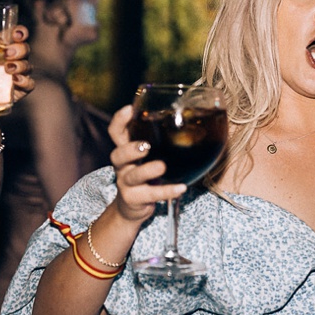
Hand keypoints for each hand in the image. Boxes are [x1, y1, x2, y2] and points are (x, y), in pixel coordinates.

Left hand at [0, 26, 34, 99]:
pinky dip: (25, 81)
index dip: (21, 31)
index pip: (18, 33)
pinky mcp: (19, 90)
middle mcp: (13, 58)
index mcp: (2, 45)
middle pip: (25, 48)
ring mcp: (18, 73)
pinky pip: (29, 84)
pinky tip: (15, 80)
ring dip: (21, 64)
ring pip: (28, 65)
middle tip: (6, 52)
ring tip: (8, 68)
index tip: (16, 32)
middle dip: (19, 48)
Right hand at [107, 105, 186, 221]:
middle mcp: (122, 165)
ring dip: (147, 170)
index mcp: (126, 149)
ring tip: (161, 166)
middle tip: (146, 145)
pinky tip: (181, 188)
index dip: (120, 120)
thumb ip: (162, 140)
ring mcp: (126, 183)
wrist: (133, 206)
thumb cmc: (146, 174)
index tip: (131, 109)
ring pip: (132, 176)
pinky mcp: (134, 199)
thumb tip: (197, 117)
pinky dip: (166, 191)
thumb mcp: (150, 155)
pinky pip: (151, 195)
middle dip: (130, 149)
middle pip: (117, 155)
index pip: (116, 132)